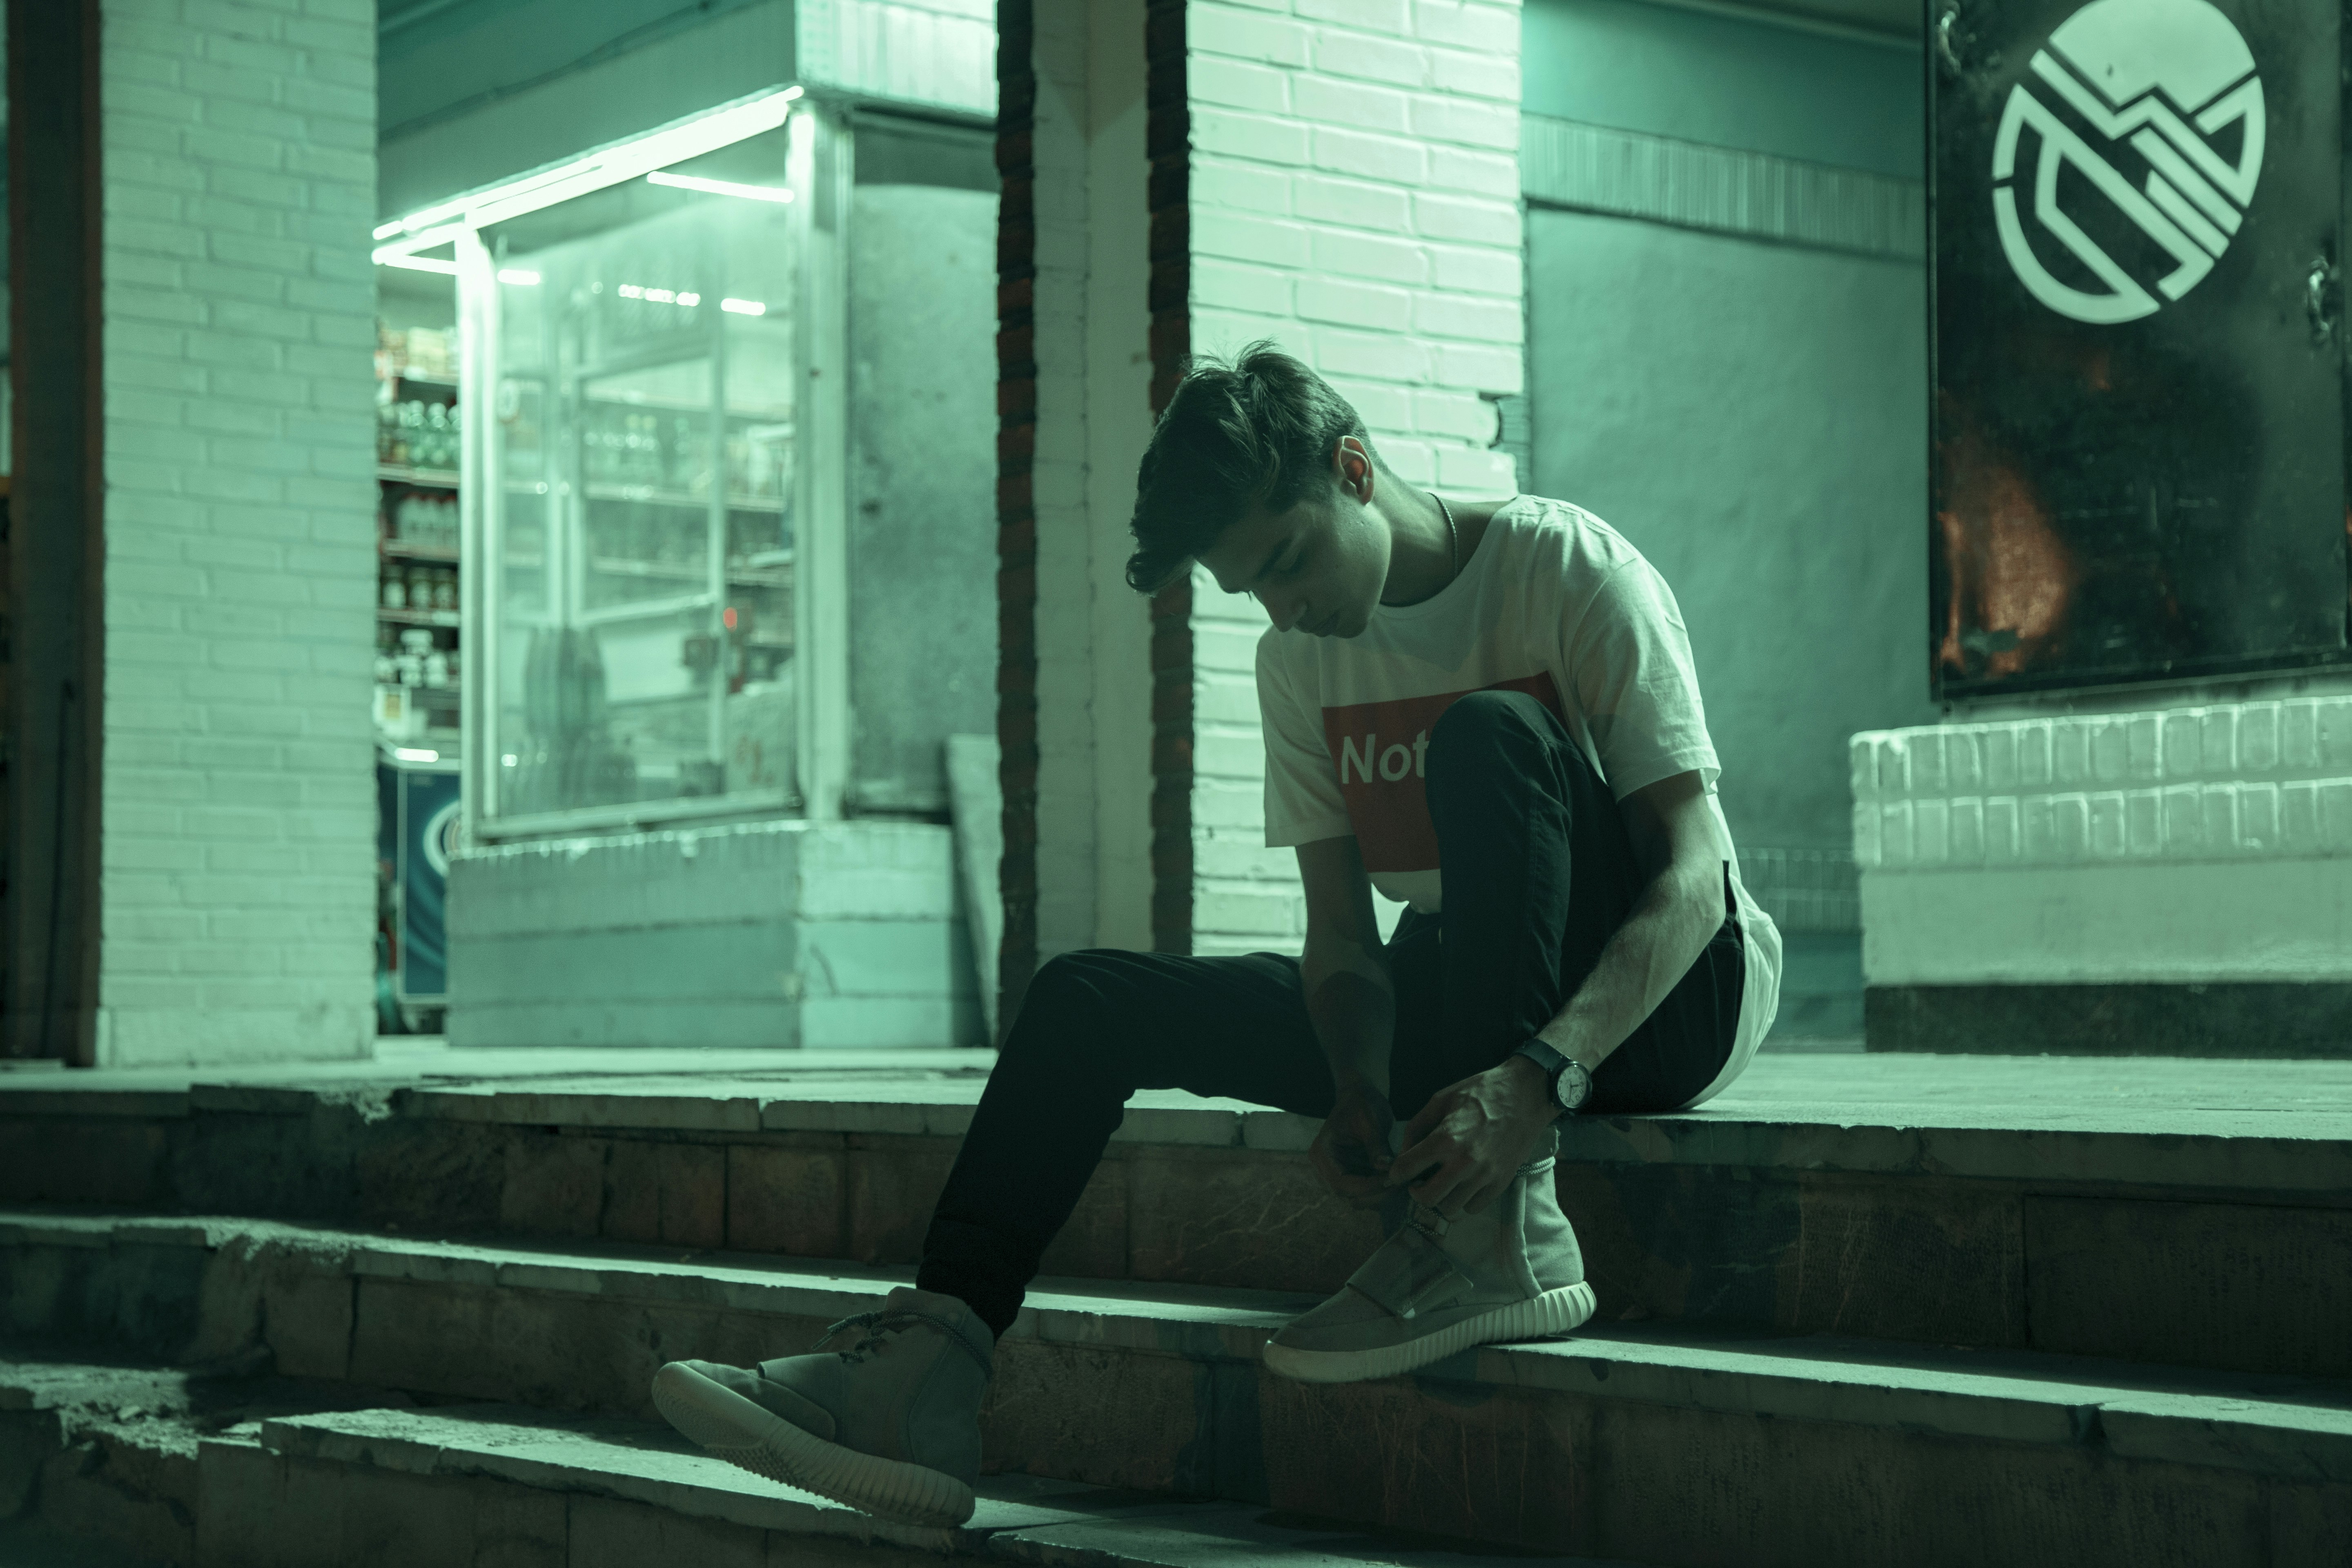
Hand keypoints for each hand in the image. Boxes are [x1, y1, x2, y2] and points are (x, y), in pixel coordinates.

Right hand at [1309, 1078, 1395, 1208]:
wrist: (1360, 1097)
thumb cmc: (1362, 1103)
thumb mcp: (1371, 1120)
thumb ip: (1377, 1146)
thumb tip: (1386, 1168)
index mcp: (1322, 1151)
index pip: (1340, 1181)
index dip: (1366, 1186)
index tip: (1391, 1181)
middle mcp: (1325, 1166)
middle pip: (1348, 1194)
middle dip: (1375, 1193)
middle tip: (1401, 1185)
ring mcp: (1338, 1172)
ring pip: (1358, 1197)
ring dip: (1380, 1194)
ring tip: (1402, 1182)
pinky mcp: (1352, 1174)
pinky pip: (1366, 1190)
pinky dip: (1381, 1189)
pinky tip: (1399, 1181)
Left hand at [1386, 1057, 1555, 1217]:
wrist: (1525, 1095)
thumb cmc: (1481, 1093)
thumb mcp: (1441, 1099)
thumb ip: (1417, 1126)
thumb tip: (1403, 1151)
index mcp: (1445, 1138)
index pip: (1406, 1168)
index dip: (1396, 1173)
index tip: (1397, 1173)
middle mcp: (1464, 1162)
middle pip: (1426, 1198)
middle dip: (1416, 1192)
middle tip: (1418, 1181)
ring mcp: (1485, 1176)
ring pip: (1450, 1208)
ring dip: (1441, 1198)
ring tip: (1442, 1182)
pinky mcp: (1501, 1182)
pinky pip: (1473, 1207)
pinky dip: (1464, 1200)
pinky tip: (1463, 1183)